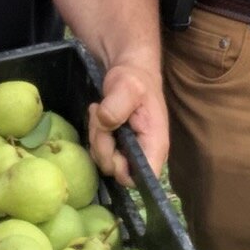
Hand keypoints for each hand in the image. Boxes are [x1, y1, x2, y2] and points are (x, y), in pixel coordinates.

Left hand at [89, 57, 168, 186]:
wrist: (129, 70)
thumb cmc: (134, 79)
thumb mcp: (127, 86)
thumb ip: (117, 106)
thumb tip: (105, 124)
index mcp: (155, 145)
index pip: (143, 178)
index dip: (123, 169)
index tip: (112, 144)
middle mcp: (144, 154)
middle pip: (116, 170)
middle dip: (103, 144)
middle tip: (102, 117)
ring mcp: (128, 152)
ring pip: (104, 160)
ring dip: (96, 136)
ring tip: (101, 111)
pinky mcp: (116, 147)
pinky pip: (98, 152)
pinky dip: (94, 134)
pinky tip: (99, 116)